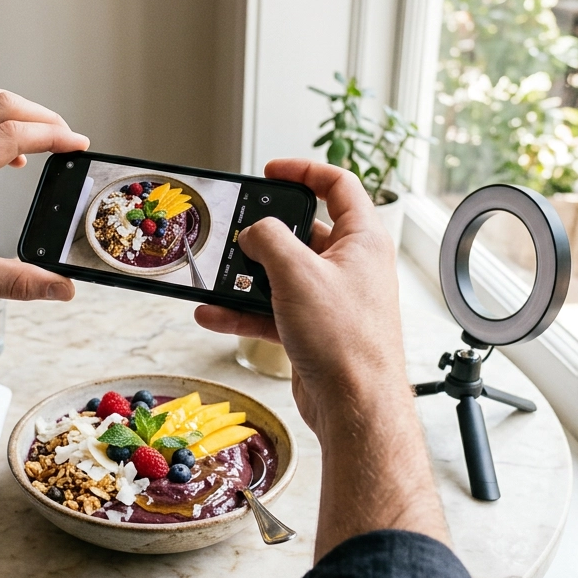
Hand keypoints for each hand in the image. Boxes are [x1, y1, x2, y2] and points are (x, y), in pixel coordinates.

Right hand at [195, 159, 408, 437]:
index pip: (338, 186)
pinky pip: (273, 311)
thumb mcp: (297, 273)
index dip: (305, 171)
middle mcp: (350, 266)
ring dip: (247, 278)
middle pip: (303, 232)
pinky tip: (214, 315)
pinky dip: (244, 312)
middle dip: (264, 235)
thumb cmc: (345, 340)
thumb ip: (269, 240)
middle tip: (236, 232)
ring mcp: (332, 300)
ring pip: (282, 276)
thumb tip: (253, 232)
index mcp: (362, 240)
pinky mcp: (314, 331)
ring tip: (216, 278)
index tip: (271, 171)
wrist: (354, 407)